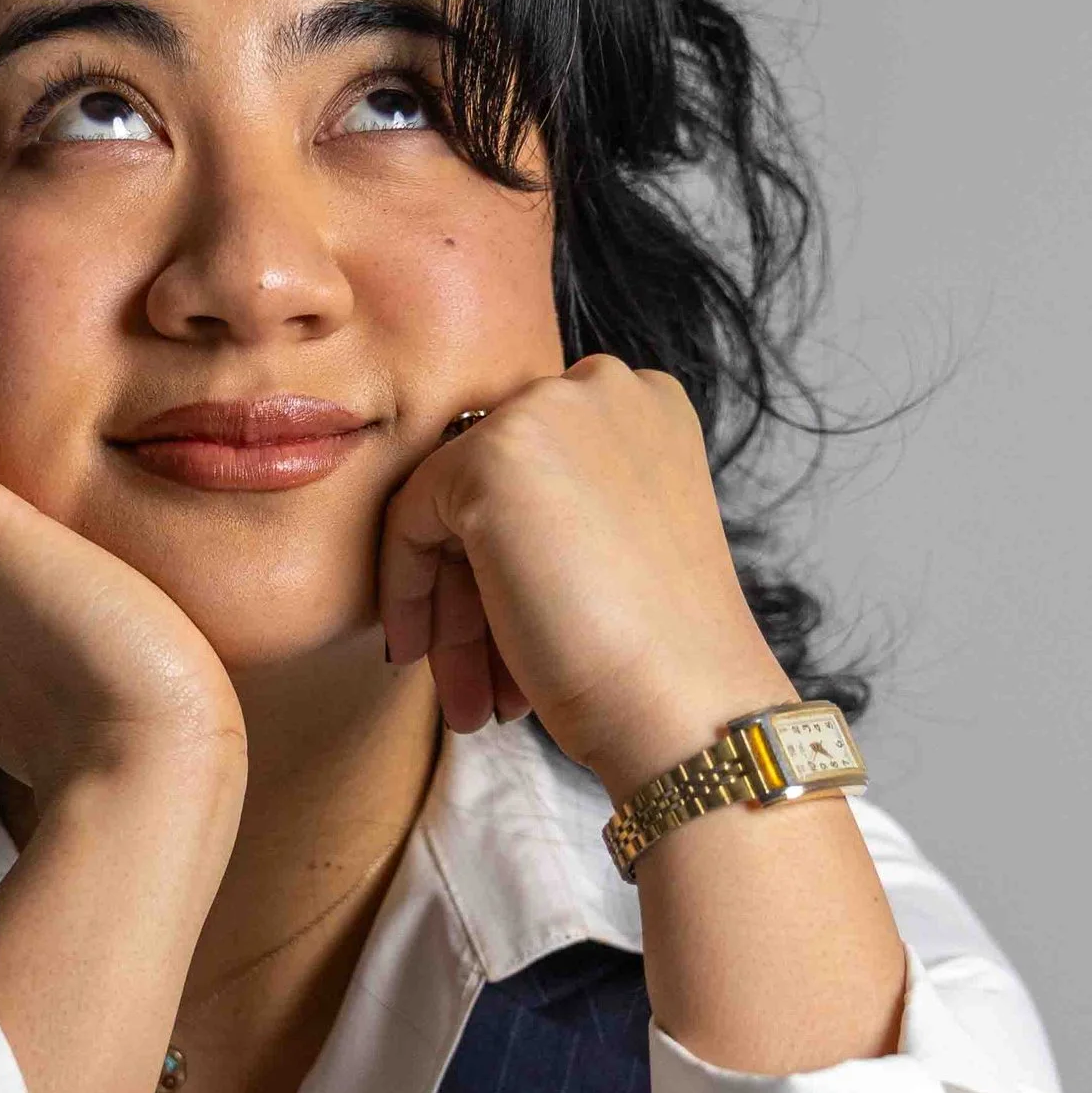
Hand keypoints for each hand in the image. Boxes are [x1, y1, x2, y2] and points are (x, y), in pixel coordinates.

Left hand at [376, 356, 797, 796]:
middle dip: (475, 596)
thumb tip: (464, 537)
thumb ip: (555, 510)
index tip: (504, 643)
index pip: (537, 474)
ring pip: (448, 507)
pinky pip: (411, 520)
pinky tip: (426, 659)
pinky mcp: (491, 456)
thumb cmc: (660, 653)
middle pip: (491, 490)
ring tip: (461, 699)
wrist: (682, 704)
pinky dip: (409, 591)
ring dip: (449, 610)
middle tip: (475, 683)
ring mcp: (546, 413)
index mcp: (646, 406)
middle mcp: (602, 387)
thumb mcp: (613, 548)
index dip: (510, 562)